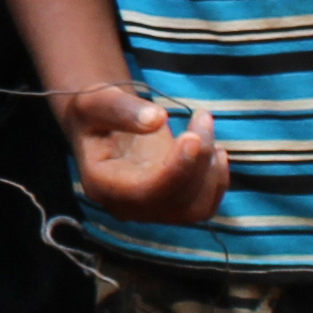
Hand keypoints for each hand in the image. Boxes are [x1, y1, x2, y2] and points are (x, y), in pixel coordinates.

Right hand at [59, 79, 224, 223]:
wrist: (101, 124)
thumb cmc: (95, 112)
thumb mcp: (98, 101)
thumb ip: (122, 110)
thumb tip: (158, 119)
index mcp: (102, 185)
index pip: (147, 192)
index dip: (176, 170)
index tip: (193, 137)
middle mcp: (126, 207)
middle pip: (176, 200)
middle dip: (198, 160)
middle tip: (202, 117)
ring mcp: (150, 210)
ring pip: (196, 209)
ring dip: (211, 171)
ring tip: (205, 130)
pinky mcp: (170, 205)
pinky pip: (204, 206)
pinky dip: (217, 181)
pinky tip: (216, 151)